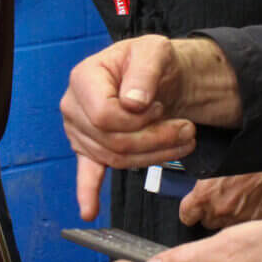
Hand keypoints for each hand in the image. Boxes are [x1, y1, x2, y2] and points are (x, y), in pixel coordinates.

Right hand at [62, 35, 198, 220]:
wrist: (158, 74)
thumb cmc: (152, 61)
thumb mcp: (154, 51)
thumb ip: (144, 72)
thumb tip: (133, 102)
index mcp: (83, 78)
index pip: (104, 116)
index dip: (137, 119)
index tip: (159, 107)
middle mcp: (74, 107)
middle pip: (113, 141)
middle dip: (155, 140)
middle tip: (187, 129)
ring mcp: (80, 131)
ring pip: (116, 159)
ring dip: (153, 156)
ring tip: (182, 142)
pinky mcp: (90, 149)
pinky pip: (88, 173)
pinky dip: (88, 192)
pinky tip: (89, 210)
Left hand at [178, 171, 261, 229]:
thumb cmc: (248, 155)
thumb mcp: (215, 163)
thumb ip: (204, 183)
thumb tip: (199, 190)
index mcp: (204, 195)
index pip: (186, 216)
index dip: (191, 210)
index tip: (194, 207)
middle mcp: (219, 211)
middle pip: (207, 222)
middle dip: (211, 213)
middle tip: (220, 199)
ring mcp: (238, 219)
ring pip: (225, 226)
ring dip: (228, 217)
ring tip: (238, 200)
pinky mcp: (256, 221)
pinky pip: (245, 224)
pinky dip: (246, 217)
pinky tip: (251, 203)